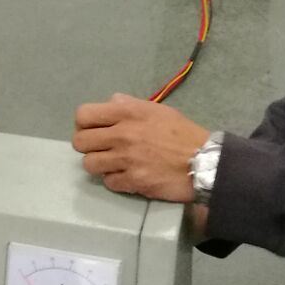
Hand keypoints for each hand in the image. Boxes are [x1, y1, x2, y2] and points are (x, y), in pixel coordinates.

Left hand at [72, 94, 207, 199]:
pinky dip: (116, 181)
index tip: (92, 130)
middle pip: (80, 142)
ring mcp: (126, 159)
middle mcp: (121, 134)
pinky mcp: (133, 181)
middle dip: (88, 146)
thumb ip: (130, 105)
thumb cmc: (183, 134)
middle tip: (103, 149)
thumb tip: (110, 102)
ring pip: (89, 164)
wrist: (205, 161)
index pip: (83, 115)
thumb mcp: (158, 110)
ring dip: (100, 165)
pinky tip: (128, 176)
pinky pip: (108, 182)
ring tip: (114, 164)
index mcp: (127, 112)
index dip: (83, 124)